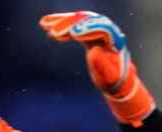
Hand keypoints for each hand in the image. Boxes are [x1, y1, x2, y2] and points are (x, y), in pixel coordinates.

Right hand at [39, 11, 155, 125]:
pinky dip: (62, 27)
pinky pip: (75, 26)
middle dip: (70, 24)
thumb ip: (102, 65)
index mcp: (115, 40)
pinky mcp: (89, 33)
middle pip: (87, 21)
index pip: (101, 29)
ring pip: (79, 21)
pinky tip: (48, 30)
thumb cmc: (114, 80)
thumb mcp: (109, 77)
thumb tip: (93, 51)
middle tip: (53, 31)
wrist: (117, 80)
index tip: (72, 33)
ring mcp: (98, 30)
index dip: (87, 30)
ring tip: (44, 25)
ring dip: (61, 22)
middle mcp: (108, 31)